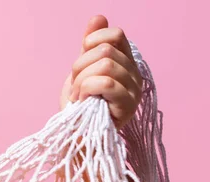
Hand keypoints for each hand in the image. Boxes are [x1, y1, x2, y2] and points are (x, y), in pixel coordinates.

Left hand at [59, 15, 142, 129]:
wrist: (74, 135)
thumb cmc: (79, 106)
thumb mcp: (82, 71)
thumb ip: (90, 46)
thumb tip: (98, 18)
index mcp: (126, 63)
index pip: (115, 35)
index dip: (92, 42)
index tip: (80, 62)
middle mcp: (134, 75)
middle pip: (106, 51)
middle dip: (80, 67)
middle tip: (76, 87)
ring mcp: (134, 91)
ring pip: (105, 65)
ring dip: (81, 81)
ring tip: (78, 96)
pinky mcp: (127, 107)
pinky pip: (106, 83)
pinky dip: (86, 89)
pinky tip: (82, 101)